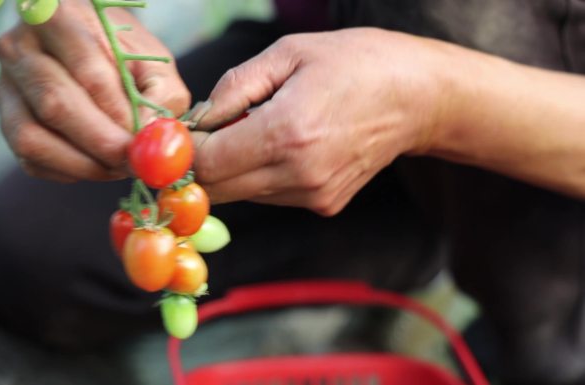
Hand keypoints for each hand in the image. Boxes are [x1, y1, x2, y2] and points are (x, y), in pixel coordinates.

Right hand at [0, 0, 189, 181]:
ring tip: (117, 168)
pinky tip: (98, 166)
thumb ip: (160, 95)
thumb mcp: (154, 64)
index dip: (117, 112)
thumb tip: (146, 135)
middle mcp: (19, 48)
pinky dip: (68, 172)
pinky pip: (30, 159)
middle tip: (131, 162)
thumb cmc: (127, 57)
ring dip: (81, 164)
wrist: (94, 55)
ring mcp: (5, 86)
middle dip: (99, 142)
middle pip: (53, 104)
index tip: (141, 137)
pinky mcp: (6, 121)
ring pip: (31, 137)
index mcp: (58, 18)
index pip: (86, 70)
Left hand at [194, 28, 454, 215]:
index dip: (182, 152)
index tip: (176, 133)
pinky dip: (259, 175)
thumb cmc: (356, 63)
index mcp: (287, 132)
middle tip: (205, 132)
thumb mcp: (289, 52)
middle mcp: (298, 174)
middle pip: (218, 189)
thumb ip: (235, 88)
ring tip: (254, 129)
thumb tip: (198, 120)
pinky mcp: (324, 204)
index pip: (208, 164)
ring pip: (242, 195)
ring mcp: (313, 195)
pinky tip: (281, 144)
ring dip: (232, 168)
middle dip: (201, 164)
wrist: (419, 98)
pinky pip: (269, 195)